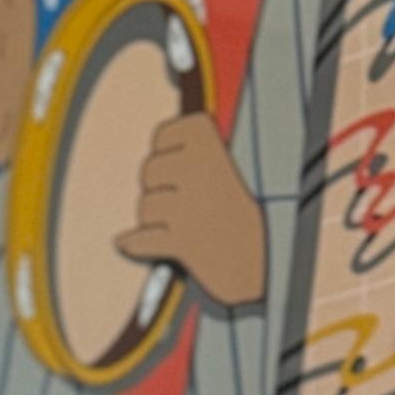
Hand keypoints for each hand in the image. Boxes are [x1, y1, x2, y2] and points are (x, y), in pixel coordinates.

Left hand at [115, 112, 266, 312]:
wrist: (264, 260)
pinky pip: (141, 239)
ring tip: (185, 225)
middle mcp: (199, 167)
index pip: (163, 135)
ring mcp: (190, 205)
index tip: (184, 168)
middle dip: (160, 188)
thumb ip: (191, 151)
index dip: (168, 154)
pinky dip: (136, 244)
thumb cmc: (243, 212)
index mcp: (210, 139)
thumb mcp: (227, 165)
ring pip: (145, 206)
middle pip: (149, 171)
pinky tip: (130, 242)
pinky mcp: (183, 241)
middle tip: (188, 202)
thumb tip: (154, 150)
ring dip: (156, 219)